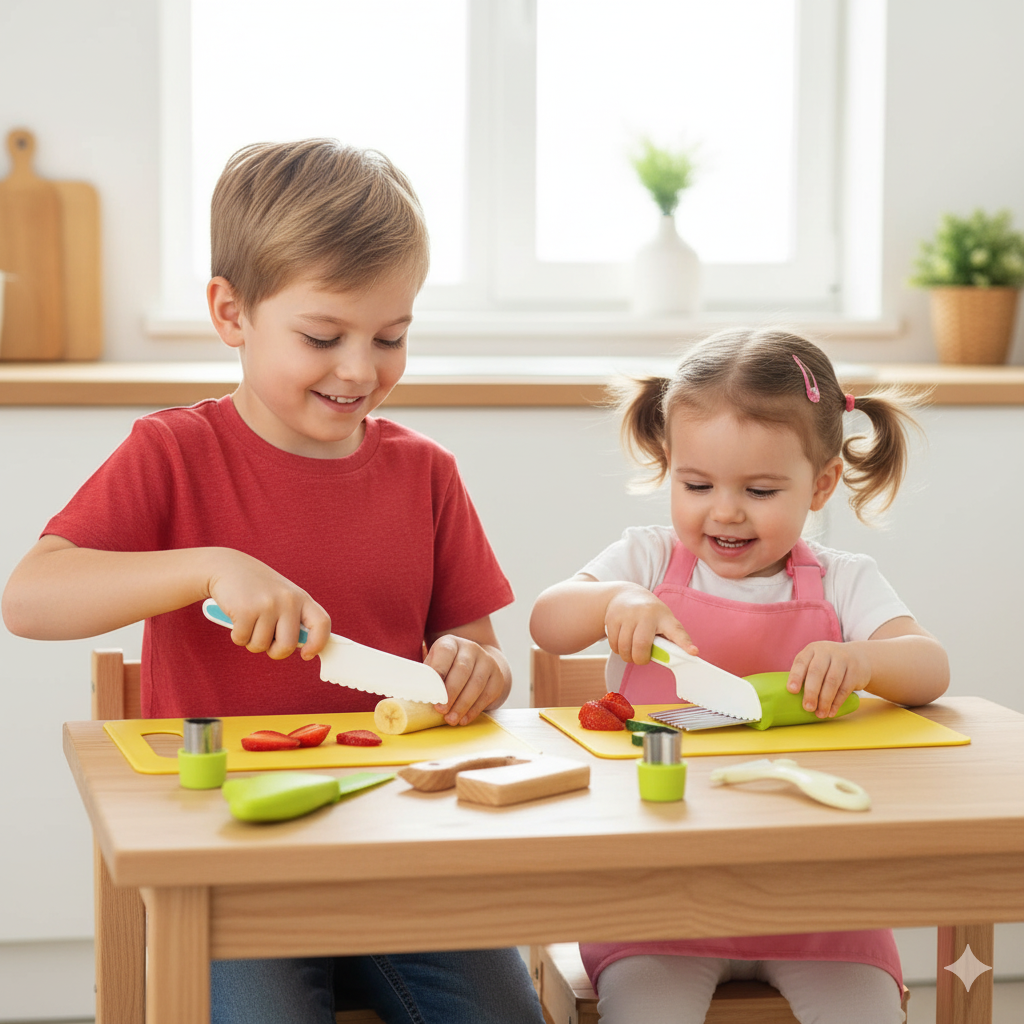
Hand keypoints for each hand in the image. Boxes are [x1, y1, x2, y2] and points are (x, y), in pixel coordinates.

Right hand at [206, 549, 331, 659]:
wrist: (227, 566)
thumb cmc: (257, 588)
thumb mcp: (283, 596)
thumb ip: (294, 618)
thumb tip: (304, 647)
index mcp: (301, 598)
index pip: (321, 623)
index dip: (318, 644)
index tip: (306, 654)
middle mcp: (288, 600)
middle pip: (288, 646)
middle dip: (274, 652)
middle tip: (266, 642)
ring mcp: (267, 604)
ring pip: (261, 646)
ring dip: (251, 641)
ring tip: (249, 622)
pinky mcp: (246, 610)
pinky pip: (242, 639)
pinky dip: (237, 636)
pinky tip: (237, 619)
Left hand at [424, 635, 506, 725]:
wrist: (481, 664)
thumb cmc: (449, 669)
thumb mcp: (436, 664)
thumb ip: (426, 675)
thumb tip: (406, 691)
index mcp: (451, 643)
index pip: (445, 652)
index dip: (438, 670)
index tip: (431, 691)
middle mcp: (471, 648)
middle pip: (462, 670)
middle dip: (451, 693)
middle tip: (440, 710)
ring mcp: (487, 661)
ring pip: (476, 683)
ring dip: (463, 704)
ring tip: (451, 720)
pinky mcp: (497, 677)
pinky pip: (487, 695)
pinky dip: (474, 709)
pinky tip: (464, 719)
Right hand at [603, 583, 697, 663]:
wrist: (626, 594)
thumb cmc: (650, 615)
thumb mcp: (663, 622)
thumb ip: (668, 640)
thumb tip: (673, 660)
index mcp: (665, 618)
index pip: (677, 631)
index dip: (685, 644)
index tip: (693, 652)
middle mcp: (646, 614)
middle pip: (641, 645)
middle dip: (640, 659)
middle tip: (641, 659)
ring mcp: (628, 614)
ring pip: (624, 647)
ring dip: (627, 656)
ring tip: (631, 651)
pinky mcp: (613, 617)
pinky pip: (613, 644)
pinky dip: (617, 650)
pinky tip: (622, 643)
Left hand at [787, 641, 870, 717]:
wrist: (859, 657)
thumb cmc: (829, 664)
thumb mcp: (816, 661)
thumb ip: (806, 673)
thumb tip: (790, 699)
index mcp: (812, 650)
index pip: (801, 662)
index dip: (796, 676)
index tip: (792, 690)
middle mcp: (826, 651)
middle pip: (816, 672)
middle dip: (811, 692)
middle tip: (807, 708)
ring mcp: (842, 659)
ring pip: (832, 682)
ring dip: (825, 701)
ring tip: (820, 714)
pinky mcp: (855, 671)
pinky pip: (845, 688)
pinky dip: (837, 702)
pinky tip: (831, 712)